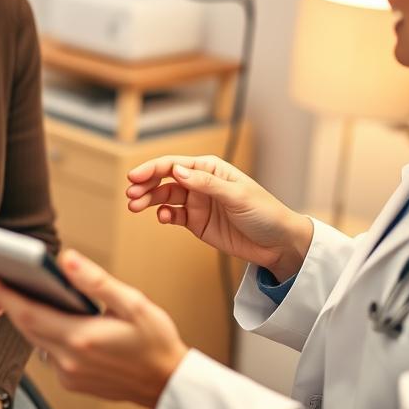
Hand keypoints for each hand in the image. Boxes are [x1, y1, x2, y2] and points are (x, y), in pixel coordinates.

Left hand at [0, 250, 187, 408]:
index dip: (2, 293)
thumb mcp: (132, 302)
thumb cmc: (155, 339)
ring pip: (33, 339)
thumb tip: (66, 258)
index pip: (28, 312)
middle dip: (4, 300)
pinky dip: (39, 331)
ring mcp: (68, 373)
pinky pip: (46, 351)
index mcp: (81, 337)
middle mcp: (69, 360)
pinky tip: (43, 314)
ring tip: (11, 288)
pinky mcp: (71, 380)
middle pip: (24, 326)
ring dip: (21, 315)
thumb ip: (96, 281)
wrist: (166, 381)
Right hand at [126, 155, 312, 281]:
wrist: (278, 244)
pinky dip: (164, 216)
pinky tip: (162, 219)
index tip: (135, 177)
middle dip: (145, 185)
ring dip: (149, 201)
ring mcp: (197, 203)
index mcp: (210, 169)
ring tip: (135, 207)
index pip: (175, 165)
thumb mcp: (237, 195)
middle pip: (165, 180)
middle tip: (131, 195)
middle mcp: (200, 183)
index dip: (152, 169)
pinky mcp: (197, 223)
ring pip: (165, 198)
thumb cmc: (264, 212)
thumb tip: (178, 171)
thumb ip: (206, 184)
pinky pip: (174, 216)